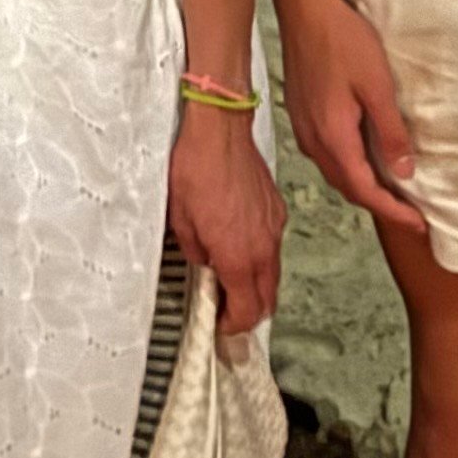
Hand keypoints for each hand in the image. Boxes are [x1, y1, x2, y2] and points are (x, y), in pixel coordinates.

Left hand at [166, 106, 285, 332]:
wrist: (219, 130)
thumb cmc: (195, 169)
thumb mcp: (180, 221)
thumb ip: (196, 253)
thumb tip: (205, 264)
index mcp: (238, 257)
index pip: (247, 310)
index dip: (234, 326)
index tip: (222, 327)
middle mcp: (263, 247)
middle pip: (268, 299)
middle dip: (249, 313)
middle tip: (227, 312)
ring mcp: (274, 228)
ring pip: (273, 273)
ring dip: (256, 286)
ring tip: (231, 280)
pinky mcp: (277, 210)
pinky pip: (273, 246)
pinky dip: (260, 257)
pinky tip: (240, 246)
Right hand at [277, 0, 426, 234]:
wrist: (305, 8)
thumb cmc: (343, 40)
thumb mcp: (378, 86)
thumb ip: (390, 133)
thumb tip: (404, 173)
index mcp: (333, 136)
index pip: (365, 189)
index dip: (393, 211)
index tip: (418, 225)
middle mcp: (314, 139)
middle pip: (348, 187)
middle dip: (380, 205)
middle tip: (411, 214)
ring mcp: (304, 127)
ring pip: (336, 172)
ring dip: (363, 187)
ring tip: (392, 193)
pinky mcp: (302, 113)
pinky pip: (327, 155)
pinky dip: (349, 168)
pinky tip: (364, 159)